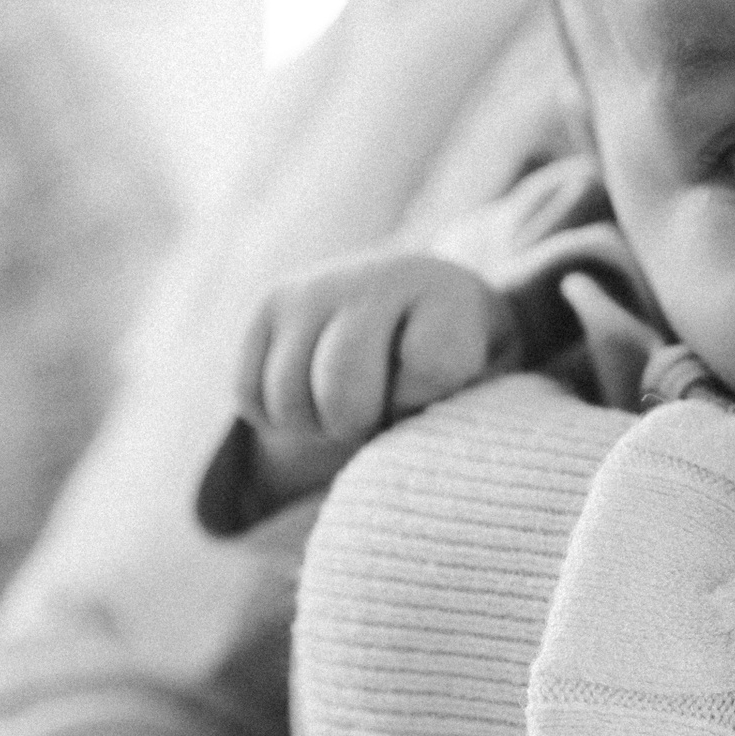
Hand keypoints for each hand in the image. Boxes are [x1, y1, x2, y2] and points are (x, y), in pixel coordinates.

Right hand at [235, 254, 511, 503]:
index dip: (427, 399)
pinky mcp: (271, 304)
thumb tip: (391, 457)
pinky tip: (317, 394)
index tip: (441, 387)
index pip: (431, 365)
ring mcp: (316, 287)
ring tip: (354, 402)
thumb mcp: (486, 384)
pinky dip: (278, 416)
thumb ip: (459, 416)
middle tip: (382, 410)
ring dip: (317, 425)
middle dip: (359, 422)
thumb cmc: (461, 361)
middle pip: (341, 391)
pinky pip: (249, 395)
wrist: (421, 297)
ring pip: (287, 401)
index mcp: (445, 293)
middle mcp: (376, 278)